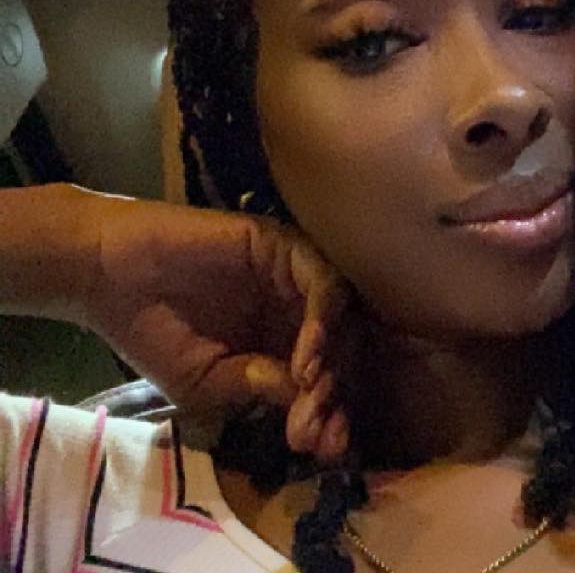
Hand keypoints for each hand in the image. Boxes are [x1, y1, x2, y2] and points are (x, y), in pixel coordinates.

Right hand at [74, 188, 352, 463]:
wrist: (108, 281)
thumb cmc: (153, 335)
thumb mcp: (208, 383)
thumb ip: (260, 388)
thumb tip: (310, 408)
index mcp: (285, 342)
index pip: (328, 378)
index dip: (334, 415)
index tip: (328, 450)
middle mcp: (298, 307)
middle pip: (344, 348)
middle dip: (339, 393)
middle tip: (322, 432)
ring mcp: (293, 275)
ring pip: (341, 315)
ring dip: (334, 359)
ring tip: (312, 395)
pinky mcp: (282, 246)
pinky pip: (322, 280)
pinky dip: (322, 320)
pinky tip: (304, 359)